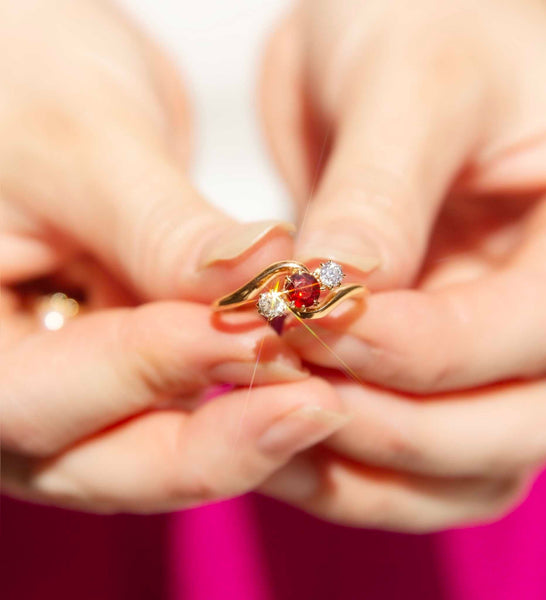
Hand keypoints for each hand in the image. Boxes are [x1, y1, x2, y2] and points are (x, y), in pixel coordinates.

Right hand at [0, 0, 347, 512]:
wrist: (39, 79)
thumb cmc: (24, 82)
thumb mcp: (81, 147)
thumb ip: (161, 234)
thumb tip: (262, 288)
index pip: (33, 400)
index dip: (151, 372)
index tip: (257, 337)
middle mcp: (12, 384)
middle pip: (101, 460)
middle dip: (213, 444)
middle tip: (316, 407)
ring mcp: (76, 385)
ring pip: (154, 452)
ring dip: (242, 438)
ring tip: (324, 404)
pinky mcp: (131, 368)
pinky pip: (188, 416)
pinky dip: (247, 414)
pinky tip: (307, 396)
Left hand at [260, 0, 545, 529]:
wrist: (398, 35)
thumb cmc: (427, 23)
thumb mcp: (413, 83)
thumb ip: (380, 199)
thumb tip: (330, 304)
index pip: (530, 329)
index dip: (413, 347)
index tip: (303, 328)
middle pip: (510, 428)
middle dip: (390, 427)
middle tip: (280, 390)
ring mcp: (504, 356)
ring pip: (458, 469)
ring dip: (362, 466)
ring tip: (263, 422)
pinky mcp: (439, 373)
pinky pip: (406, 458)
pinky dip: (344, 466)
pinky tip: (273, 436)